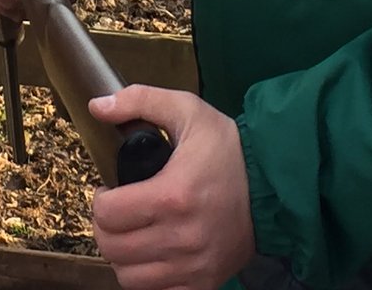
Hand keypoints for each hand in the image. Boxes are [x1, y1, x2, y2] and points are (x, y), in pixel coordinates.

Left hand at [89, 85, 254, 289]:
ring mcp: (194, 265)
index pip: (108, 215)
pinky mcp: (205, 282)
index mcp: (172, 194)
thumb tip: (97, 106)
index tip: (108, 191)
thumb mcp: (185, 109)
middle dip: (106, 227)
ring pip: (130, 277)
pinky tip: (151, 254)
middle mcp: (182, 237)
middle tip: (116, 211)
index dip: (100, 200)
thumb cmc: (227, 147)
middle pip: (113, 248)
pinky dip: (146, 278)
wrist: (273, 184)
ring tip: (131, 232)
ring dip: (122, 255)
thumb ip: (138, 100)